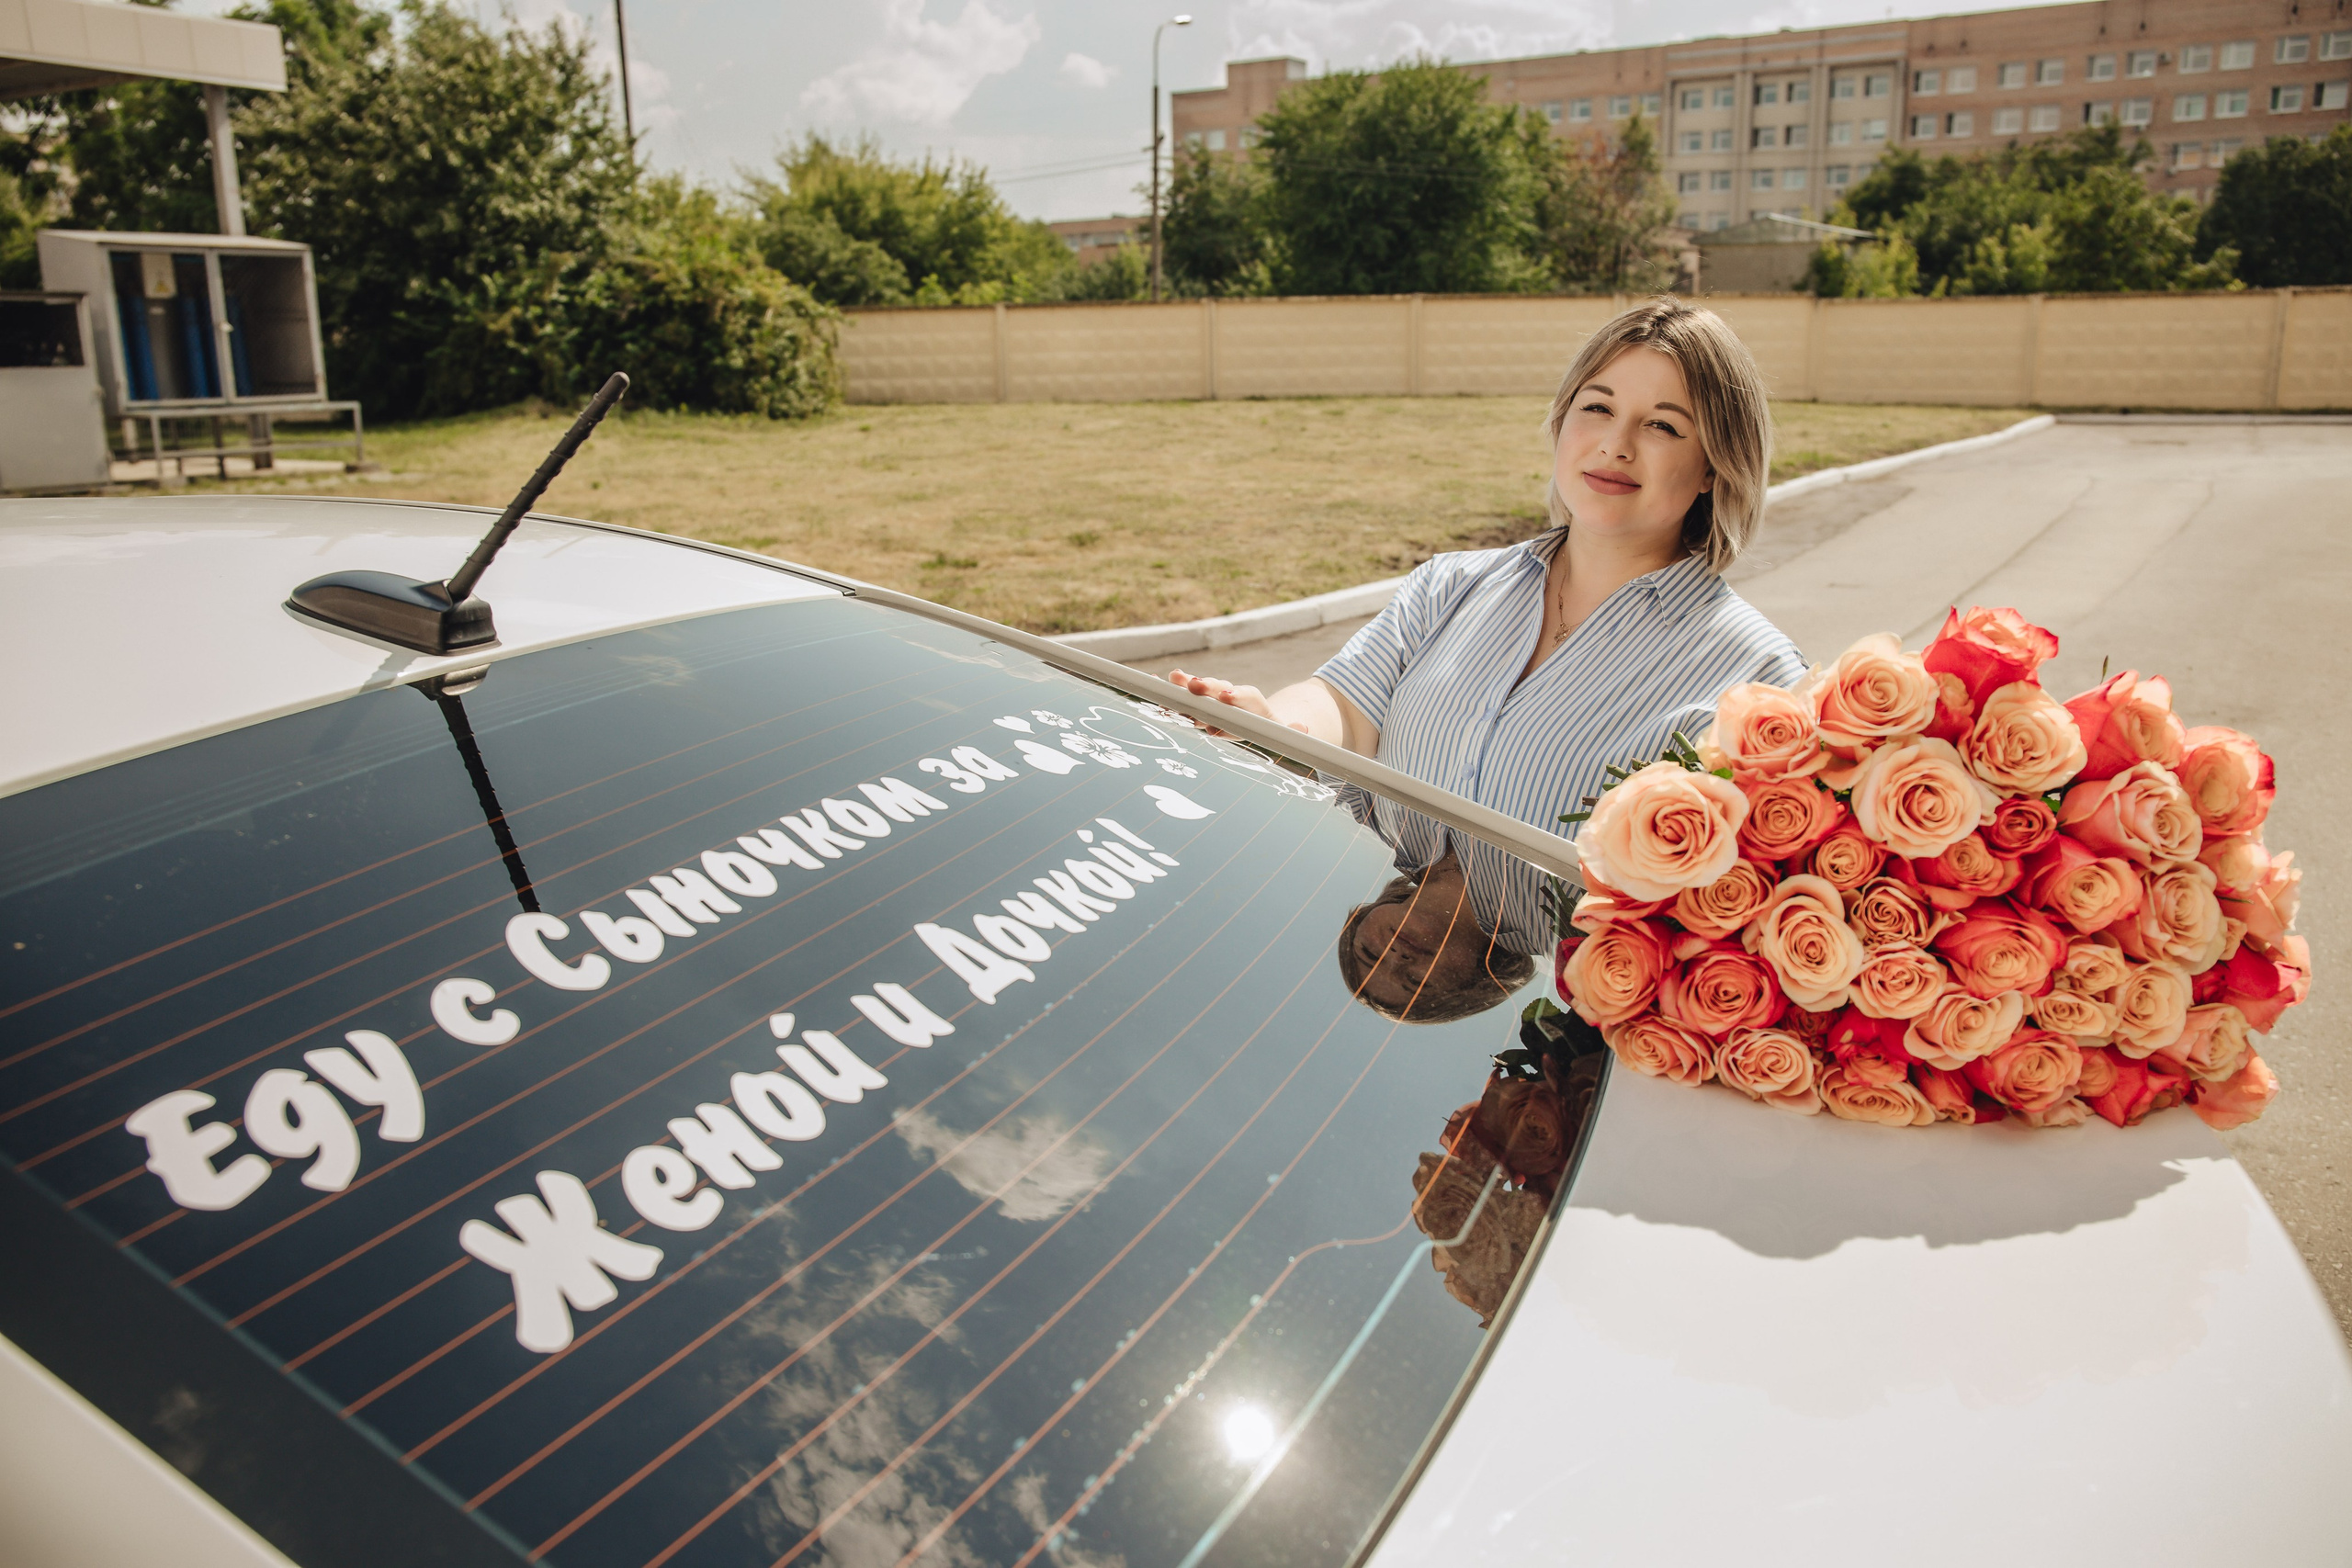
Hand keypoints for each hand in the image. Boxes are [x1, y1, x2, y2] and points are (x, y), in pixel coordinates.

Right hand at [1165, 669, 1309, 737]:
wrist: (1258, 718)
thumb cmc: (1268, 730)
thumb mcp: (1281, 734)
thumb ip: (1290, 732)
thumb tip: (1303, 729)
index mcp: (1253, 705)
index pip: (1248, 696)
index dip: (1238, 696)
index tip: (1227, 697)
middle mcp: (1233, 697)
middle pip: (1221, 688)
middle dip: (1208, 687)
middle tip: (1194, 685)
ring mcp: (1214, 699)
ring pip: (1201, 690)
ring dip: (1186, 684)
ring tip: (1173, 679)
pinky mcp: (1200, 703)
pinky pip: (1185, 696)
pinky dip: (1172, 689)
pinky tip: (1156, 681)